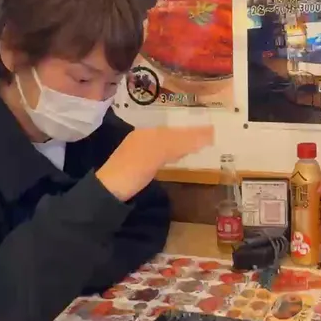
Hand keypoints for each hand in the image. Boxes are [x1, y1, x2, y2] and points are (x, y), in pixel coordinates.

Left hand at [96, 126, 214, 201]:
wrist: (108, 191)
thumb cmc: (133, 170)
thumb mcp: (158, 154)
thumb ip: (180, 142)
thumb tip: (207, 134)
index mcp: (147, 133)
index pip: (176, 129)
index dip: (193, 131)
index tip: (212, 132)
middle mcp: (142, 138)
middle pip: (170, 134)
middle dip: (188, 135)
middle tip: (210, 136)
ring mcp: (138, 152)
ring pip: (165, 144)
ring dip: (182, 144)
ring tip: (198, 145)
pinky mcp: (137, 166)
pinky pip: (160, 154)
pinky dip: (173, 153)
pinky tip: (176, 158)